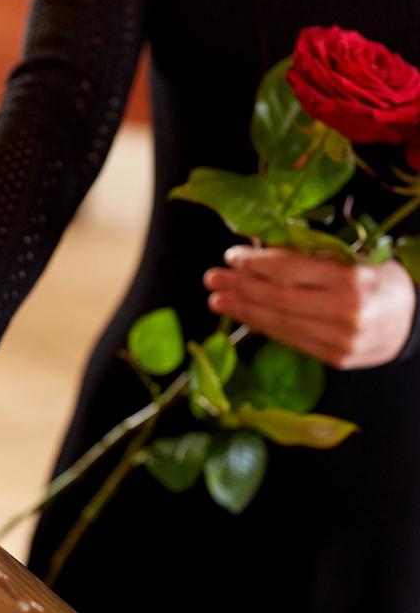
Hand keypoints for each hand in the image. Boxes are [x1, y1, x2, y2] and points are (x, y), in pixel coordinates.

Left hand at [203, 246, 416, 368]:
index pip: (292, 270)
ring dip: (245, 311)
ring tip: (219, 300)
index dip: (257, 263)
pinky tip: (246, 317)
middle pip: (280, 298)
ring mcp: (339, 340)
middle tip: (213, 279)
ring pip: (281, 323)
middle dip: (241, 288)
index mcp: (352, 280)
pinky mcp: (334, 358)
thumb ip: (313, 258)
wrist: (412, 322)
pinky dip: (266, 327)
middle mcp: (345, 312)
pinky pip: (291, 340)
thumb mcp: (354, 259)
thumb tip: (261, 254)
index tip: (232, 256)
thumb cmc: (381, 282)